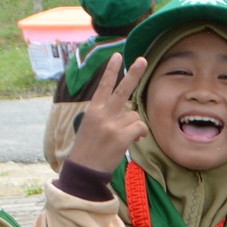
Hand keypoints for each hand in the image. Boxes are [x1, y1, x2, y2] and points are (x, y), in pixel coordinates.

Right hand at [67, 55, 149, 175]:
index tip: (116, 55)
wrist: (83, 171)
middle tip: (143, 59)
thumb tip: (131, 113)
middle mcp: (102, 115)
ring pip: (134, 116)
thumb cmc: (89, 150)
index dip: (111, 70)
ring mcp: (111, 125)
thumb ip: (108, 116)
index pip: (103, 86)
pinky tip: (132, 142)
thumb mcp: (91, 127)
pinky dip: (140, 134)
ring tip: (123, 138)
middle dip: (133, 73)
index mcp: (93, 110)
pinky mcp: (121, 137)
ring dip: (134, 127)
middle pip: (122, 90)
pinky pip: (140, 128)